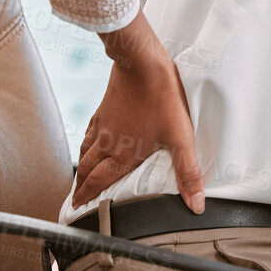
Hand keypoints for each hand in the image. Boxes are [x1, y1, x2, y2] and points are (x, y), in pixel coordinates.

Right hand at [73, 15, 203, 210]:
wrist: (142, 64)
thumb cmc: (162, 99)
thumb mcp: (181, 138)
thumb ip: (188, 172)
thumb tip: (196, 204)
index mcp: (123, 154)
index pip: (100, 182)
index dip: (88, 196)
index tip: (77, 206)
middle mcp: (108, 142)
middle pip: (88, 169)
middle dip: (80, 186)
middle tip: (75, 198)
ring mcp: (103, 124)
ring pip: (85, 151)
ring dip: (81, 167)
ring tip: (79, 177)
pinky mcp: (104, 108)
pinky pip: (89, 131)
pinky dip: (85, 143)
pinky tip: (88, 142)